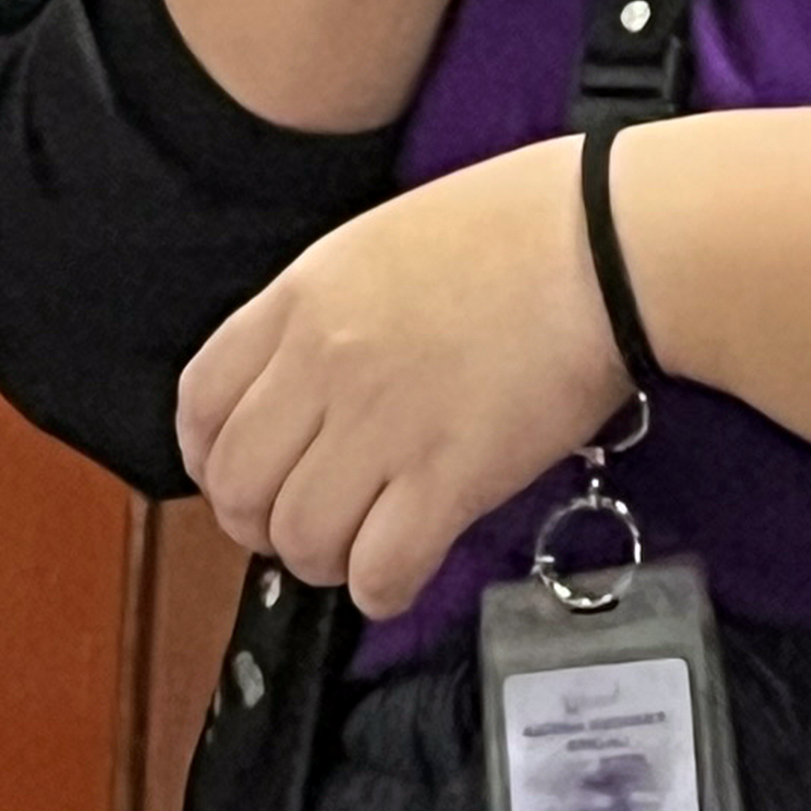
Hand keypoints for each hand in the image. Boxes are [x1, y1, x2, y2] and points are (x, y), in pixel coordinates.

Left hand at [177, 135, 627, 619]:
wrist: (610, 239)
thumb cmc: (523, 223)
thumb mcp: (387, 239)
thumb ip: (331, 310)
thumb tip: (312, 386)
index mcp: (303, 297)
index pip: (200, 402)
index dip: (209, 457)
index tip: (240, 476)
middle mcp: (324, 364)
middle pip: (237, 485)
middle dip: (261, 523)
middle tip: (305, 525)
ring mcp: (383, 423)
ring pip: (299, 538)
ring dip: (323, 560)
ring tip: (362, 549)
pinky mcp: (449, 476)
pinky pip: (377, 569)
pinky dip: (381, 587)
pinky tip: (405, 568)